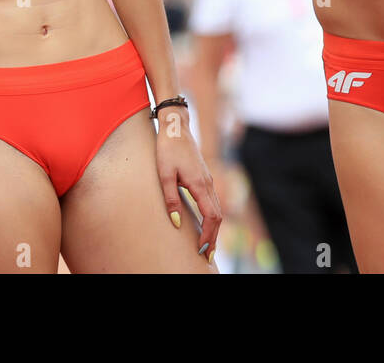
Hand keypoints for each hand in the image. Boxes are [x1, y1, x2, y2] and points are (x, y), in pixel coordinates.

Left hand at [154, 105, 221, 263]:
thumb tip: (176, 223)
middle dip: (214, 237)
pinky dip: (212, 218)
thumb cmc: (167, 149)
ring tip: (207, 245)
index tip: (201, 248)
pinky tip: (205, 225)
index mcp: (200, 184)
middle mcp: (208, 183)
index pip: (212, 217)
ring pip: (217, 209)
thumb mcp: (164, 174)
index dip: (208, 235)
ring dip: (214, 229)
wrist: (175, 127)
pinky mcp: (205, 177)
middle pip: (218, 216)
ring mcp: (208, 180)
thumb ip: (171, 199)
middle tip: (207, 255)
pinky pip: (213, 202)